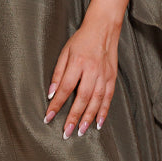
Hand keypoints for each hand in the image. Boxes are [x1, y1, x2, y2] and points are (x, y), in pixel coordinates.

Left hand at [43, 11, 120, 138]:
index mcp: (78, 62)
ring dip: (88, 117)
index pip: (65, 88)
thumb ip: (58, 73)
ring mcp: (104, 75)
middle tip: (67, 132)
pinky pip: (108, 97)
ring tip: (81, 131)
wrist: (103, 28)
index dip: (56, 104)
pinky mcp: (112, 77)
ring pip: (97, 100)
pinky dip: (104, 111)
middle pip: (82, 98)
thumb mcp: (65, 52)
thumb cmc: (81, 40)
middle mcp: (92, 70)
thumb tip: (51, 94)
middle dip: (74, 117)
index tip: (49, 117)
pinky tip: (99, 123)